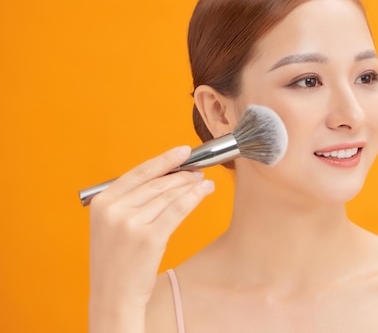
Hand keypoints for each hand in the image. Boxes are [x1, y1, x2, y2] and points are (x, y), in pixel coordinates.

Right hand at [88, 146, 213, 331]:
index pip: (138, 172)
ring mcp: (130, 224)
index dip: (164, 160)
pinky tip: (204, 192)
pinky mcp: (149, 238)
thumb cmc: (116, 260)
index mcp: (101, 202)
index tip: (183, 151)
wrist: (113, 295)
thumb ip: (130, 201)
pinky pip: (178, 210)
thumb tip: (167, 177)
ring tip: (204, 182)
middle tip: (198, 172)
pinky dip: (194, 198)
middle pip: (157, 184)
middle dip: (182, 175)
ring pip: (169, 196)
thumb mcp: (111, 225)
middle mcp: (114, 210)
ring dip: (190, 186)